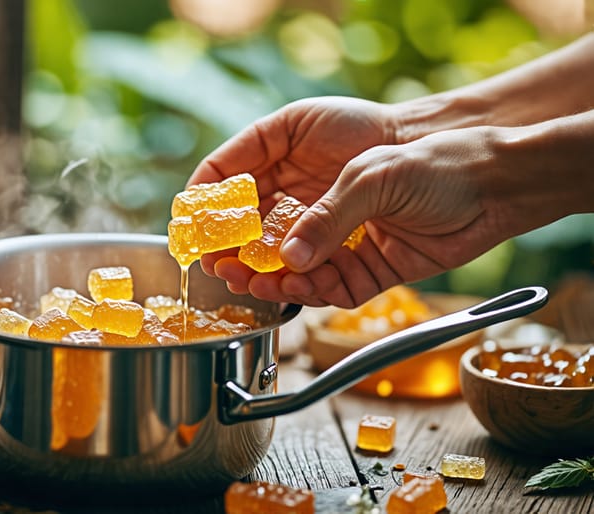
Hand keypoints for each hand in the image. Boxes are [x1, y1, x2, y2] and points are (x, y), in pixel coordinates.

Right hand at [199, 125, 516, 307]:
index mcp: (299, 149)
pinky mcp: (358, 266)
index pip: (236, 171)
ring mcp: (332, 230)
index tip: (189, 222)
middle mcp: (310, 193)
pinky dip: (304, 290)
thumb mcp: (370, 177)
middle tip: (216, 265)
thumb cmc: (433, 157)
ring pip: (282, 259)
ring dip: (263, 274)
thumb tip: (289, 261)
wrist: (494, 185)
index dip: (210, 197)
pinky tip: (291, 288)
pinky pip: (320, 284)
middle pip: (253, 223)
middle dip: (232, 246)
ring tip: (247, 284)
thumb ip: (325, 218)